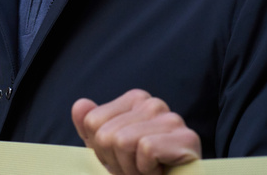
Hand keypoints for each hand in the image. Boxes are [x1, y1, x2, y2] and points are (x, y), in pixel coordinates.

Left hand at [72, 89, 200, 174]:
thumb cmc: (139, 172)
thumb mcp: (107, 152)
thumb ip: (92, 129)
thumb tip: (80, 104)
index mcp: (135, 100)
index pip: (93, 122)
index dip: (102, 151)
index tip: (123, 159)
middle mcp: (154, 103)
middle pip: (106, 134)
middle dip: (117, 162)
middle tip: (137, 170)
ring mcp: (172, 118)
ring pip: (123, 141)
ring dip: (131, 168)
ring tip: (149, 172)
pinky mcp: (186, 138)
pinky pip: (146, 150)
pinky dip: (148, 170)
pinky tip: (162, 173)